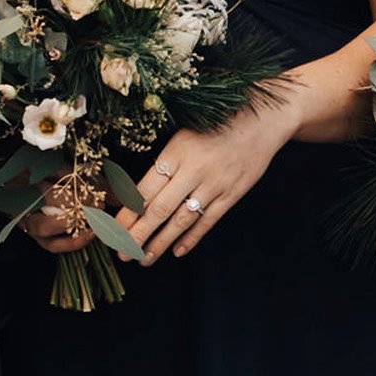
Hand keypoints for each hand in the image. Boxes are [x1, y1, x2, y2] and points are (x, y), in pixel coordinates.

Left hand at [120, 96, 297, 260]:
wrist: (263, 117)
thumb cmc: (218, 119)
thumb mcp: (185, 131)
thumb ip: (166, 160)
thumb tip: (136, 192)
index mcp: (176, 151)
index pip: (144, 189)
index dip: (127, 213)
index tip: (111, 229)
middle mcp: (194, 170)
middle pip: (159, 209)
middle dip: (137, 234)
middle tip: (122, 253)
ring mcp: (215, 184)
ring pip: (182, 220)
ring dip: (161, 242)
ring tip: (144, 258)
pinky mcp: (233, 194)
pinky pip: (209, 221)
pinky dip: (192, 238)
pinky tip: (178, 251)